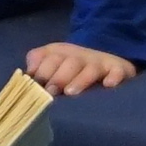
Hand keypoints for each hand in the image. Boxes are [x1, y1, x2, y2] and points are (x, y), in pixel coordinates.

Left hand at [22, 42, 137, 96]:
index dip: (43, 70)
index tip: (36, 85)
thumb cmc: (72, 67)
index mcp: (62, 53)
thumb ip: (38, 64)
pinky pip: (117, 72)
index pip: (51, 57)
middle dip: (59, 76)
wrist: (107, 58)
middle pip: (70, 62)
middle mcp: (81, 56)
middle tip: (51, 91)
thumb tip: (27, 73)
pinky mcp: (118, 70)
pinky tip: (108, 85)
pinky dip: (114, 77)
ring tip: (71, 92)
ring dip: (81, 79)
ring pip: (90, 69)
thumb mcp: (52, 61)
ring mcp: (100, 64)